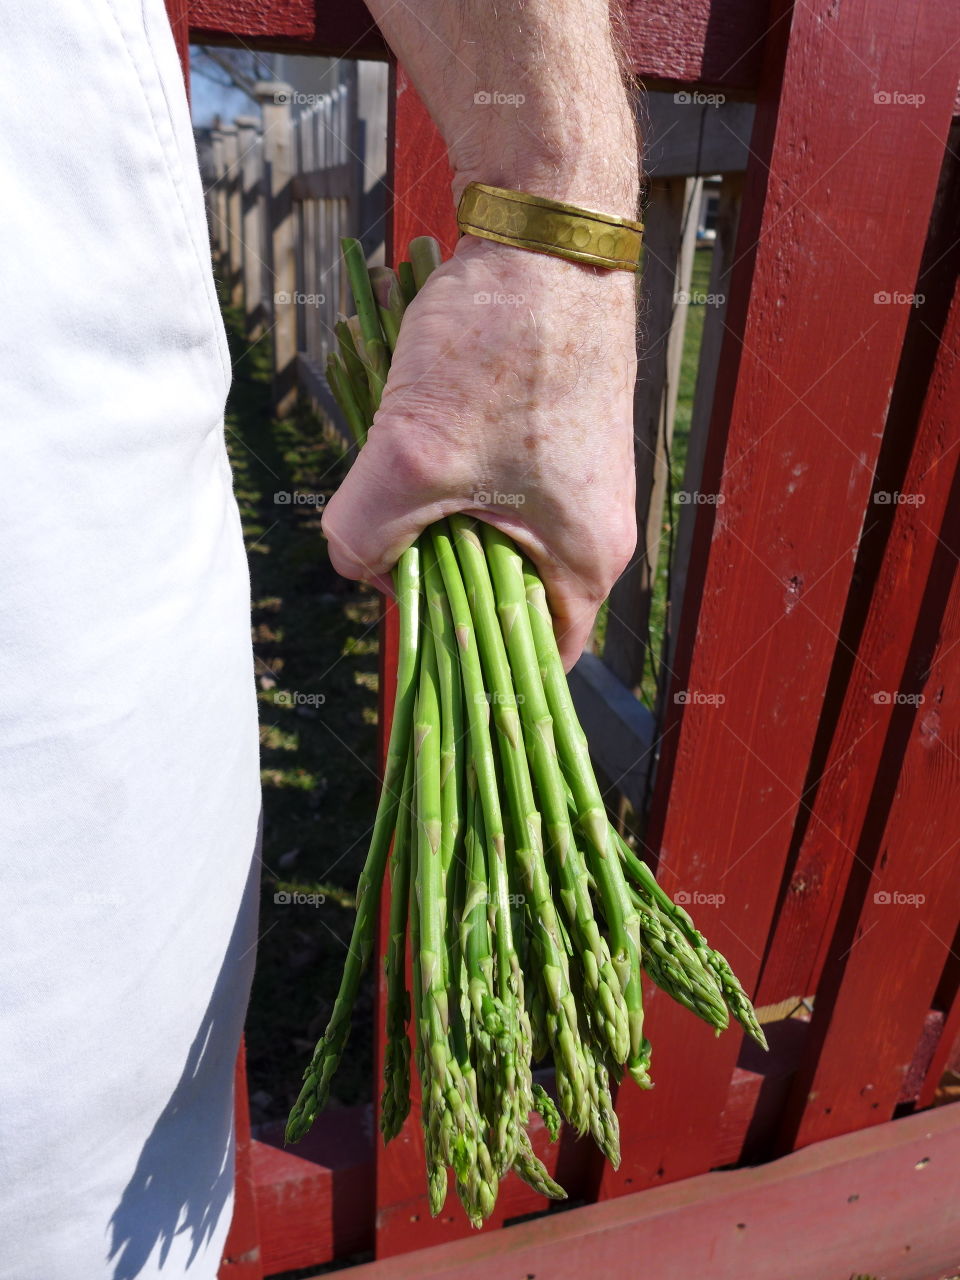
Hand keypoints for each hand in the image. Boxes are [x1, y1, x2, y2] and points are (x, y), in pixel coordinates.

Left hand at [321, 235, 636, 669]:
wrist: (543, 233)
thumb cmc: (503, 344)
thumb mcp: (411, 455)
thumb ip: (364, 534)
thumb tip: (354, 566)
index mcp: (585, 557)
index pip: (535, 660)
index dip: (472, 668)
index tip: (417, 655)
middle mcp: (593, 530)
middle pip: (503, 600)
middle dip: (440, 584)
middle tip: (389, 555)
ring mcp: (574, 484)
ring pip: (489, 542)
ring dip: (437, 527)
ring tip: (405, 483)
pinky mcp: (552, 444)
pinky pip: (493, 496)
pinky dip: (450, 487)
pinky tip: (419, 445)